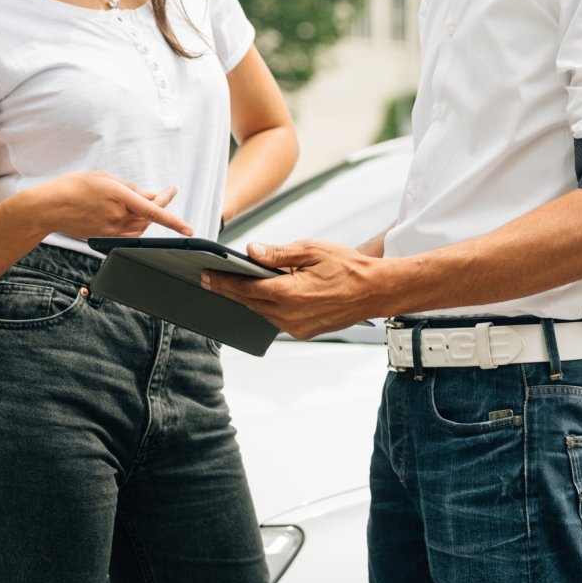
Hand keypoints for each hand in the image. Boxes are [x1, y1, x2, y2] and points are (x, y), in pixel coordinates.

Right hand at [25, 172, 191, 237]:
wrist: (48, 207)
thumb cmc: (73, 187)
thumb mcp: (103, 177)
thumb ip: (130, 187)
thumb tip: (151, 196)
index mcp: (118, 196)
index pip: (153, 211)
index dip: (173, 221)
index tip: (188, 228)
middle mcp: (116, 215)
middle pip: (149, 217)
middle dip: (160, 205)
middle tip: (165, 193)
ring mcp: (110, 229)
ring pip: (141, 227)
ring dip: (148, 216)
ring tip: (145, 202)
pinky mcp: (104, 238)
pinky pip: (128, 234)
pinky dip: (136, 225)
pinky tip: (132, 216)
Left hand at [204, 239, 382, 339]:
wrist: (376, 291)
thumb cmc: (349, 267)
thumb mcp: (313, 250)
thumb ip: (279, 253)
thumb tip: (251, 251)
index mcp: (289, 293)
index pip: (246, 288)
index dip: (223, 281)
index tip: (205, 275)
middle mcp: (290, 315)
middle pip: (249, 302)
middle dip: (228, 291)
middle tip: (208, 279)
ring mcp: (297, 327)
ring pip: (262, 312)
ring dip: (247, 299)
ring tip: (231, 285)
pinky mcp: (304, 332)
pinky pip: (276, 320)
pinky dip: (266, 307)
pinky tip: (261, 295)